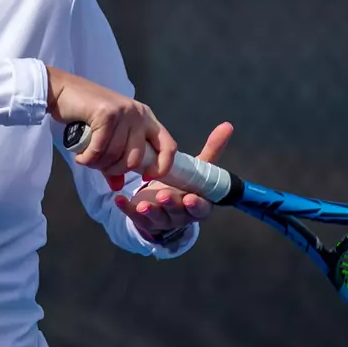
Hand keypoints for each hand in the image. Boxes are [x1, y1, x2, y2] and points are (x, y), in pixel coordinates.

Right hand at [45, 66, 176, 188]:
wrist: (63, 91)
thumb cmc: (86, 114)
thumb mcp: (107, 137)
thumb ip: (114, 161)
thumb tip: (117, 186)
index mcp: (146, 118)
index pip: (168, 146)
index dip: (161, 167)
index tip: (144, 176)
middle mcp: (139, 114)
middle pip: (136, 158)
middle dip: (115, 169)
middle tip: (99, 166)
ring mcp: (124, 112)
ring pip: (116, 155)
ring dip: (98, 164)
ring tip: (86, 158)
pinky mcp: (107, 114)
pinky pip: (100, 148)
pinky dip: (88, 158)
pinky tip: (80, 156)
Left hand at [115, 122, 234, 239]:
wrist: (163, 204)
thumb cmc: (184, 183)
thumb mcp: (198, 169)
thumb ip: (212, 150)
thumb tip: (227, 125)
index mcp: (198, 204)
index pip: (201, 208)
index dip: (196, 205)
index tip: (189, 197)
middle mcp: (181, 215)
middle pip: (178, 212)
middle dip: (170, 204)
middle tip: (162, 194)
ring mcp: (162, 220)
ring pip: (157, 217)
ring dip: (150, 210)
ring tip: (142, 203)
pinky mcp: (143, 221)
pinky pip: (135, 217)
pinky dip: (127, 208)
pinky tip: (119, 199)